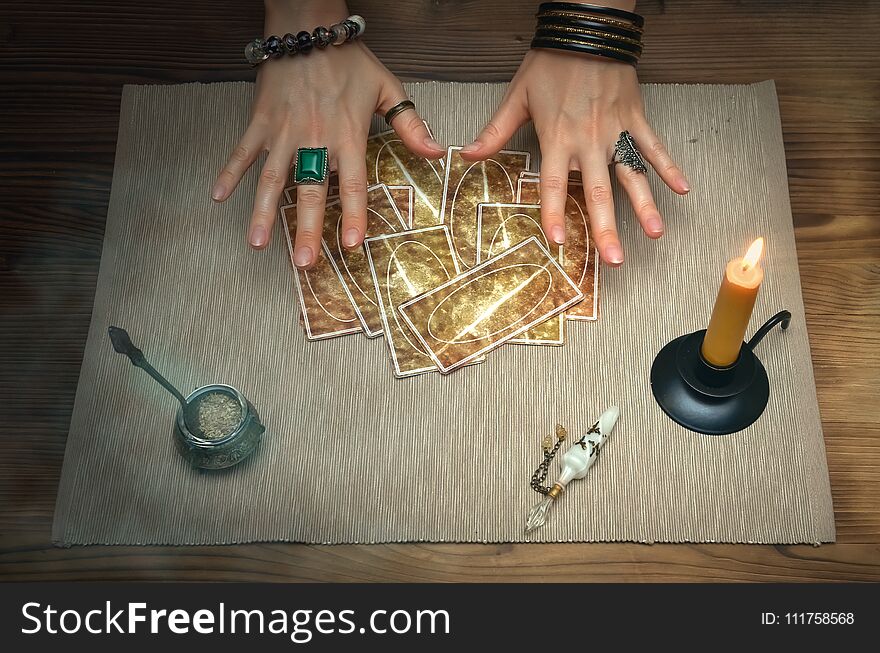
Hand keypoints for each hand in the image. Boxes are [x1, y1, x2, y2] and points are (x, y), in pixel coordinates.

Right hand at [211, 1, 443, 267]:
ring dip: (264, 213)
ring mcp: (284, 133)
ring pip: (273, 180)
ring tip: (258, 244)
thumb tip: (436, 152)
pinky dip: (229, 172)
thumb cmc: (347, 59)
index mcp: (347, 136)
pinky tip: (219, 197)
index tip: (352, 244)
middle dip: (308, 230)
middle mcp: (315, 140)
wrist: (307, 26)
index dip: (354, 215)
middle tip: (305, 262)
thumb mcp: (386, 87)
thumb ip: (410, 123)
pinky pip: (243, 152)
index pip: (353, 184)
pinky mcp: (260, 122)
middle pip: (311, 192)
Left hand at [461, 48, 688, 266]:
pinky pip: (655, 146)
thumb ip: (496, 132)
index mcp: (557, 139)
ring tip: (655, 233)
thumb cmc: (550, 62)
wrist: (586, 28)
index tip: (560, 242)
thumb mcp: (516, 96)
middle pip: (598, 192)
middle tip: (614, 259)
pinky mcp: (635, 118)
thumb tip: (469, 156)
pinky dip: (670, 166)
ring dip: (645, 205)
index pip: (553, 186)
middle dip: (607, 229)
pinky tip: (683, 189)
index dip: (554, 215)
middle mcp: (588, 141)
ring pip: (632, 175)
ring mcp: (616, 131)